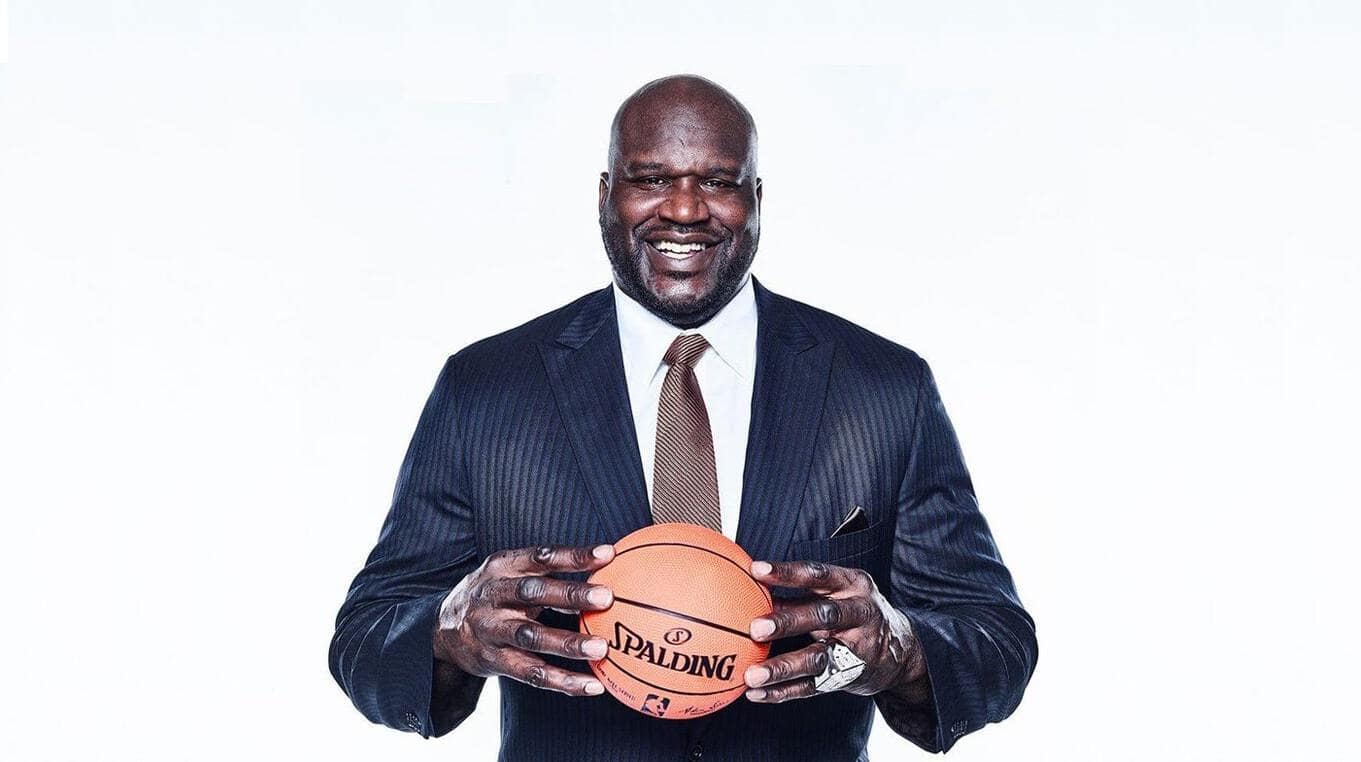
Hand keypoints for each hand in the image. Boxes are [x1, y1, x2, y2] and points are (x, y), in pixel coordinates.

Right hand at [434, 544, 615, 696]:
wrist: (443, 630)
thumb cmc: (495, 596)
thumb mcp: (510, 574)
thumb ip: (549, 574)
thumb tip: (604, 576)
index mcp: (502, 567)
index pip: (540, 557)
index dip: (573, 555)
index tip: (607, 555)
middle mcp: (493, 596)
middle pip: (533, 593)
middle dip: (570, 595)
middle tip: (606, 598)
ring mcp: (492, 630)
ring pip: (532, 637)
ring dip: (568, 643)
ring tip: (601, 648)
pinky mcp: (495, 661)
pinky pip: (532, 674)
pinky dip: (563, 681)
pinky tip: (591, 685)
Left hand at [742, 560, 925, 702]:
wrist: (900, 652)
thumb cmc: (853, 612)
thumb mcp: (838, 593)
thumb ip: (799, 593)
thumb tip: (749, 588)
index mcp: (853, 585)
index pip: (818, 574)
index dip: (787, 572)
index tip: (756, 570)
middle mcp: (859, 614)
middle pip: (823, 616)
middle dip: (788, 621)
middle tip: (755, 628)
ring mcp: (856, 649)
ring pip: (818, 658)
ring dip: (782, 667)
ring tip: (752, 675)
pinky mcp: (847, 677)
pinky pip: (813, 686)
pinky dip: (783, 691)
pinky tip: (757, 693)